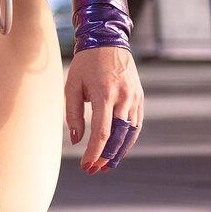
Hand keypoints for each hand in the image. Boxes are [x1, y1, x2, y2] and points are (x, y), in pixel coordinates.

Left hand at [65, 44, 143, 173]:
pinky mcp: (139, 98)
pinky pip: (136, 124)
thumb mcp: (72, 86)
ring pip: (130, 133)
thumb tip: (77, 140)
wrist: (108, 41)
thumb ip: (73, 114)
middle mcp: (122, 97)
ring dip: (118, 152)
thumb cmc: (85, 64)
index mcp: (104, 94)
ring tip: (105, 166)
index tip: (86, 165)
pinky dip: (127, 140)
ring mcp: (134, 98)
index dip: (94, 152)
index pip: (102, 132)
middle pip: (118, 137)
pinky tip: (117, 149)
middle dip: (106, 157)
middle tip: (93, 170)